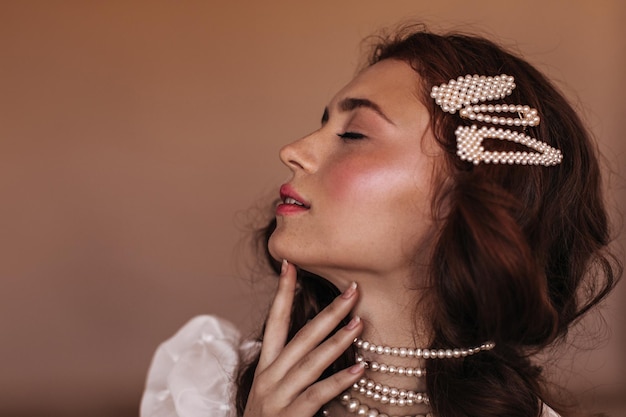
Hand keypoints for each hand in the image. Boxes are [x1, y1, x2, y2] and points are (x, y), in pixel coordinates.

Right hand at [243, 260, 363, 416]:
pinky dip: (339, 381)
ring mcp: (277, 396)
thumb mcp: (271, 387)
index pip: (274, 321)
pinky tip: (359, 369)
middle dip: (328, 311)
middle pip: (300, 336)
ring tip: (359, 322)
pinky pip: (317, 395)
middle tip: (352, 290)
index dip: (283, 291)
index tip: (291, 264)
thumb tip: (316, 339)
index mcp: (265, 365)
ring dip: (336, 340)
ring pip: (310, 361)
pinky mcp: (289, 416)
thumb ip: (290, 364)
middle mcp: (269, 376)